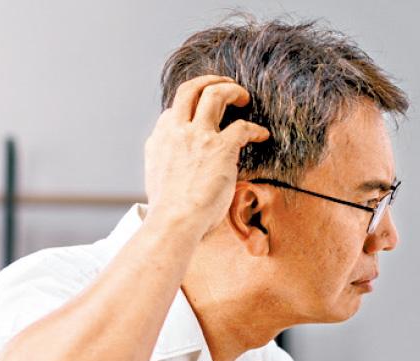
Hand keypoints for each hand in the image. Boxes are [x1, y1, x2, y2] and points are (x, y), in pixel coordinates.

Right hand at [142, 75, 270, 238]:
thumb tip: (176, 167)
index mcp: (160, 139)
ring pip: (214, 93)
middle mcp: (176, 130)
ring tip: (244, 97)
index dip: (190, 111)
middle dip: (210, 81)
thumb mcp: (157, 179)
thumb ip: (166, 163)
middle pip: (190, 89)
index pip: (173, 111)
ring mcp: (197, 135)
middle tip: (226, 85)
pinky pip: (243, 127)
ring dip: (232, 90)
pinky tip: (262, 135)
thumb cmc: (168, 212)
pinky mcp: (220, 147)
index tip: (201, 118)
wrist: (173, 222)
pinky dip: (255, 129)